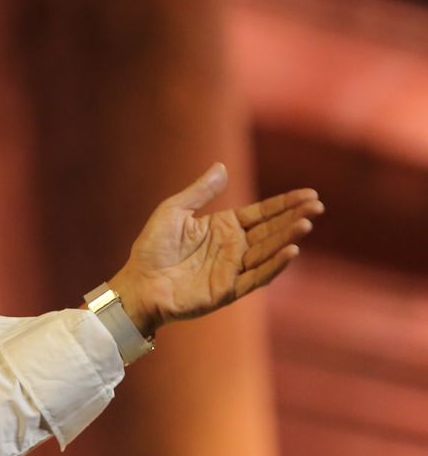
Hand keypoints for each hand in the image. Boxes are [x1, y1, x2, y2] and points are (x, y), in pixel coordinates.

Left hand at [107, 163, 321, 337]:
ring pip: (268, 251)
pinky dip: (274, 265)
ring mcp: (233, 269)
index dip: (285, 204)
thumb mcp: (174, 210)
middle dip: (294, 218)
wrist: (138, 282)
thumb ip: (201, 191)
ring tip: (306, 223)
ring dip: (288, 238)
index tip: (310, 194)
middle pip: (271, 230)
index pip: (262, 213)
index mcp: (224, 227)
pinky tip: (290, 250)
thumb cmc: (152, 247)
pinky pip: (257, 276)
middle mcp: (234, 247)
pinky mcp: (228, 289)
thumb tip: (222, 165)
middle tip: (317, 206)